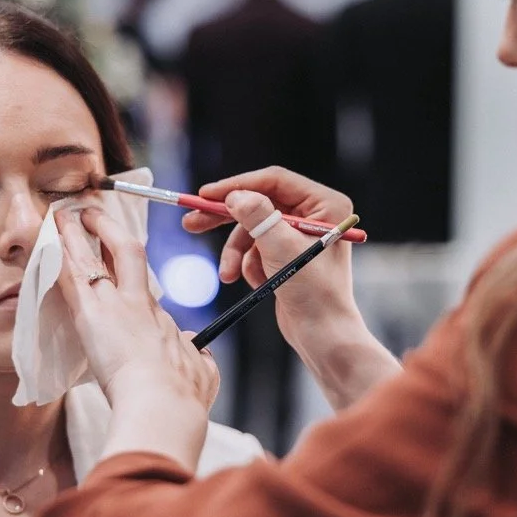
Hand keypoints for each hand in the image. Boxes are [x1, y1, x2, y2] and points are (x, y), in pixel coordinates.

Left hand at [54, 207, 218, 469]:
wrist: (163, 402)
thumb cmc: (182, 395)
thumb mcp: (200, 371)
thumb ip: (197, 358)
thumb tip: (201, 355)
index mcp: (161, 320)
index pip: (142, 286)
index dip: (130, 270)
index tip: (122, 256)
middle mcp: (139, 304)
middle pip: (126, 253)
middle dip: (108, 229)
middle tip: (92, 213)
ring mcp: (115, 305)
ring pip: (93, 259)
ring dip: (76, 236)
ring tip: (61, 217)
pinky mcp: (91, 316)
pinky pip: (70, 279)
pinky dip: (58, 259)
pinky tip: (47, 242)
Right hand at [183, 167, 399, 409]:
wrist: (322, 336)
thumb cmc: (313, 293)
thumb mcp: (281, 249)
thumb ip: (258, 217)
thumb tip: (235, 195)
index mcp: (325, 204)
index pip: (274, 181)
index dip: (237, 185)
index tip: (205, 195)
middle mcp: (315, 214)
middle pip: (259, 203)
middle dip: (226, 219)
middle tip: (191, 222)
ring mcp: (300, 234)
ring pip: (253, 230)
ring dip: (237, 253)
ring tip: (227, 275)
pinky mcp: (288, 254)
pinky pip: (256, 249)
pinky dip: (250, 265)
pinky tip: (259, 283)